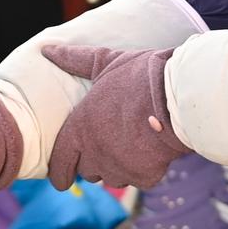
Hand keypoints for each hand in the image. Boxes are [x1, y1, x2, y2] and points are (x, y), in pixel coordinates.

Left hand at [42, 45, 190, 189]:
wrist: (179, 97)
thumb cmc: (141, 76)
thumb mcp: (106, 63)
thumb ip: (75, 60)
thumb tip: (47, 49)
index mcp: (80, 128)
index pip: (59, 164)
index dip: (60, 173)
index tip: (62, 179)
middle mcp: (95, 153)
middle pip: (87, 171)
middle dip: (94, 162)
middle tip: (107, 145)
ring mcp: (120, 168)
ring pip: (113, 178)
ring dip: (118, 167)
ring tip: (131, 144)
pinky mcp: (145, 176)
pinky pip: (140, 179)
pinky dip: (145, 170)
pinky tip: (152, 150)